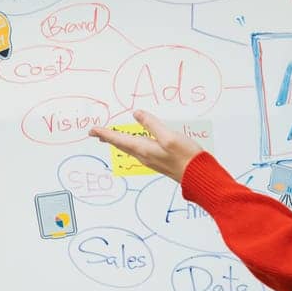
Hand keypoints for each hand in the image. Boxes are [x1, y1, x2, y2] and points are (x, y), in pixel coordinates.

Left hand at [89, 110, 203, 181]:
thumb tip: (137, 114)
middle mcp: (145, 156)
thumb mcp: (168, 137)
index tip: (92, 130)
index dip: (105, 133)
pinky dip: (132, 144)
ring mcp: (152, 159)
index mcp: (144, 149)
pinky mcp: (160, 161)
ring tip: (110, 137)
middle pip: (122, 145)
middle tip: (96, 133)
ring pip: (130, 148)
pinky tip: (135, 143)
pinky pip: (140, 151)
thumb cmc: (186, 157)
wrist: (199, 176)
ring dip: (119, 141)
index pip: (119, 139)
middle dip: (108, 138)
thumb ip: (152, 124)